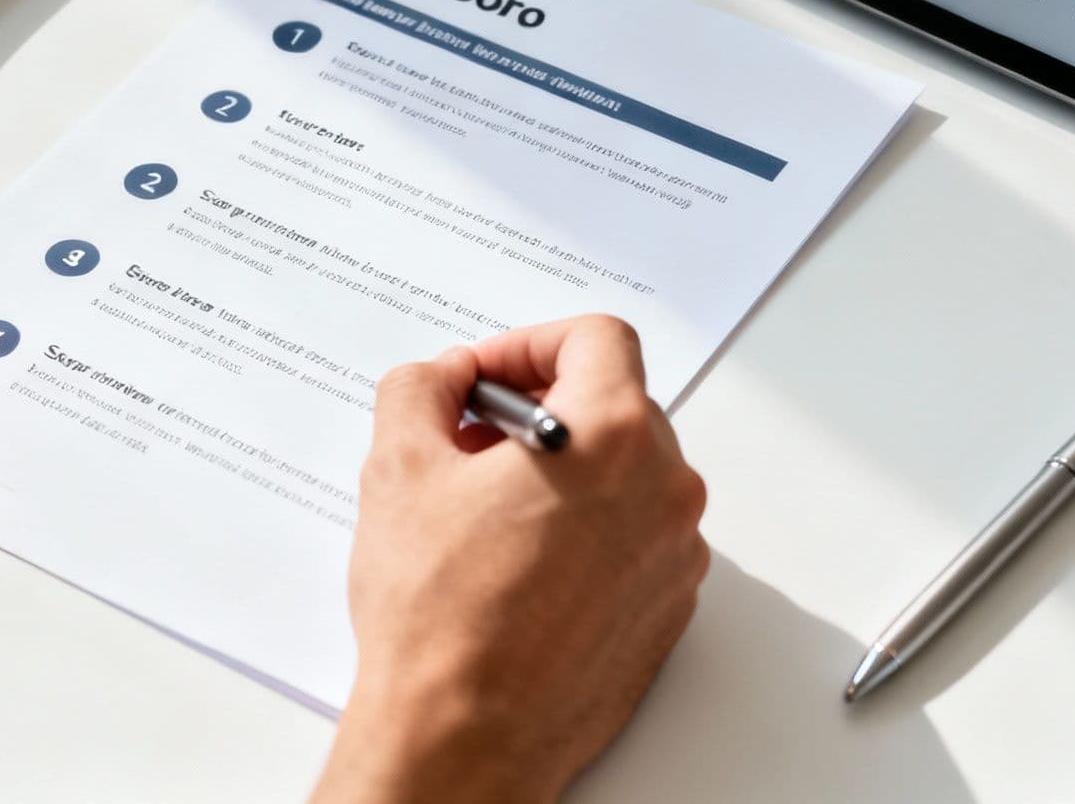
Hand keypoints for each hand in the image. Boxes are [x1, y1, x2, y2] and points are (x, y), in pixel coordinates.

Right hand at [314, 316, 708, 803]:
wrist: (465, 736)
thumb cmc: (440, 616)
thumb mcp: (399, 467)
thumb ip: (420, 389)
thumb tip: (444, 377)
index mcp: (612, 437)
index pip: (597, 338)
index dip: (529, 343)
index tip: (486, 377)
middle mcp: (664, 490)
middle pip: (616, 402)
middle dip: (541, 406)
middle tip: (472, 438)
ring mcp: (675, 556)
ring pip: (627, 473)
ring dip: (563, 468)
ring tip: (487, 507)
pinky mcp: (667, 610)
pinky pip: (634, 537)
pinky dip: (586, 527)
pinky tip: (517, 560)